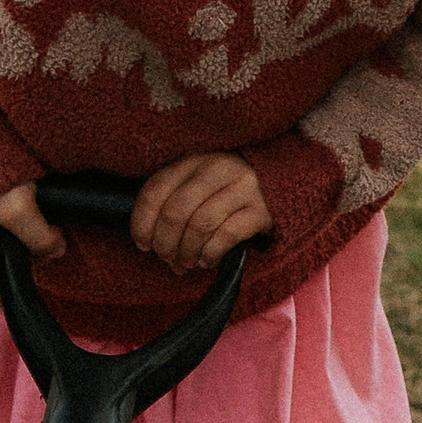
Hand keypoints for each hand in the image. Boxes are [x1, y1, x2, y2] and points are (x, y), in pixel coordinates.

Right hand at [0, 180, 59, 302]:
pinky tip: (42, 210)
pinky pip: (14, 228)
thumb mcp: (16, 205)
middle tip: (51, 241)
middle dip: (31, 262)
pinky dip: (31, 224)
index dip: (16, 291)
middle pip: (4, 271)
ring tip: (48, 222)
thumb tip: (58, 249)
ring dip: (33, 240)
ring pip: (12, 249)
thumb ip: (38, 235)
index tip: (41, 273)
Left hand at [131, 154, 275, 271]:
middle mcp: (217, 167)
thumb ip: (172, 201)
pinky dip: (211, 253)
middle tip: (168, 258)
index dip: (142, 223)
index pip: (155, 190)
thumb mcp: (196, 185)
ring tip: (186, 263)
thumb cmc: (225, 193)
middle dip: (165, 243)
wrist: (279, 184)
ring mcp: (242, 186)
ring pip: (200, 224)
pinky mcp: (262, 209)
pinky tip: (206, 260)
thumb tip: (148, 241)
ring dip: (187, 251)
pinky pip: (227, 235)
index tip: (143, 244)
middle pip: (175, 211)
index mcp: (193, 159)